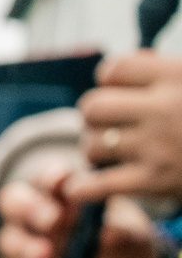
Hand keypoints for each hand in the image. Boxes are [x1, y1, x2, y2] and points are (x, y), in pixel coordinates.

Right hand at [0, 165, 164, 257]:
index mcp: (64, 196)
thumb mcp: (131, 238)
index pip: (48, 179)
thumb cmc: (124, 245)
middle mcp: (38, 217)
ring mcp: (28, 247)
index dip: (50, 178)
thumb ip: (120, 233)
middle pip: (14, 202)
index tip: (60, 180)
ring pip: (10, 240)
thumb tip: (107, 232)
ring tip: (45, 256)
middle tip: (52, 219)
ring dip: (25, 246)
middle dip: (29, 208)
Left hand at [75, 52, 181, 203]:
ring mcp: (156, 145)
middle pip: (93, 106)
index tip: (118, 91)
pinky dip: (84, 188)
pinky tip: (83, 187)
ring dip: (94, 149)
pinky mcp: (153, 180)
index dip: (108, 80)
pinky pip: (98, 185)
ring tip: (108, 153)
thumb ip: (162, 71)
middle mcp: (163, 108)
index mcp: (176, 77)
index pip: (114, 69)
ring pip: (93, 144)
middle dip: (95, 117)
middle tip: (108, 125)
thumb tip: (115, 71)